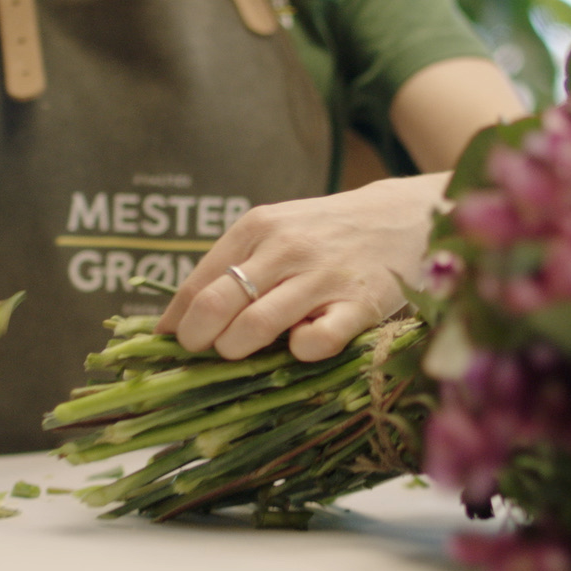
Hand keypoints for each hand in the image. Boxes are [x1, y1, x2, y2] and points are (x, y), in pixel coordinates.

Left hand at [159, 175, 443, 361]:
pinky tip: (301, 344)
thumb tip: (179, 319)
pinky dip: (298, 352)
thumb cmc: (325, 233)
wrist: (402, 217)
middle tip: (204, 353)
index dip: (176, 324)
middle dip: (199, 341)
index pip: (196, 285)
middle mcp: (285, 248)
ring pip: (255, 327)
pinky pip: (314, 343)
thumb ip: (233, 266)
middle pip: (215, 306)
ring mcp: (322, 276)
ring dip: (237, 350)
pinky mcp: (358, 305)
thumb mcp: (276, 231)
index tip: (169, 345)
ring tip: (244, 352)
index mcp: (256, 227)